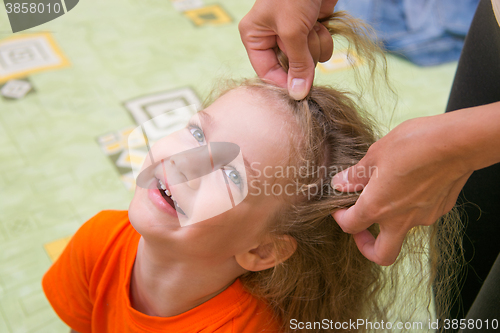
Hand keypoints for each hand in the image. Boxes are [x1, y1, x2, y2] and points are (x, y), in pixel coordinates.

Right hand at [239, 0, 337, 99]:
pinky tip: (321, 23)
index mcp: (255, 36)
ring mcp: (293, 35)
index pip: (265, 71)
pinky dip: (324, 38)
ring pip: (308, 60)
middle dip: (302, 56)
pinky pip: (320, 49)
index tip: (299, 91)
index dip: (282, 82)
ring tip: (312, 26)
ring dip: (315, 46)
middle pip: (289, 68)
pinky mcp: (310, 31)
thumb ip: (297, 65)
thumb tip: (297, 94)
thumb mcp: (292, 31)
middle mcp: (272, 38)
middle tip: (305, 39)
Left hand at [331, 113, 474, 265]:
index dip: (340, 218)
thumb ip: (356, 175)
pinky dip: (411, 205)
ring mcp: (424, 217)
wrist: (458, 142)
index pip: (350, 226)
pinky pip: (421, 214)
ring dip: (391, 218)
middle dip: (367, 247)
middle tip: (362, 229)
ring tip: (388, 189)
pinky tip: (412, 181)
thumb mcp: (376, 154)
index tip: (339, 208)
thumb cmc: (414, 144)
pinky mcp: (441, 209)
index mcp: (377, 207)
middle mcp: (401, 219)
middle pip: (382, 254)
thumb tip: (340, 183)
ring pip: (403, 229)